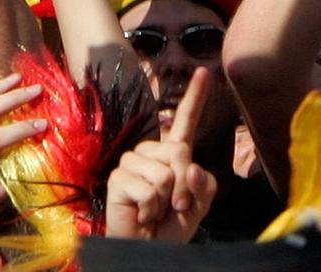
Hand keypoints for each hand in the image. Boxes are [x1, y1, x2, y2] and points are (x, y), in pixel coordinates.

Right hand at [105, 67, 216, 240]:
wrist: (146, 249)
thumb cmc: (169, 228)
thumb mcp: (197, 207)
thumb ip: (203, 185)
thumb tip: (191, 166)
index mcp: (171, 155)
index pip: (186, 123)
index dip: (196, 98)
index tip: (205, 73)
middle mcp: (150, 153)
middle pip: (179, 151)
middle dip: (184, 185)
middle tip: (174, 206)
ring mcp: (131, 163)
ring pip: (164, 173)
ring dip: (166, 200)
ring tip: (154, 210)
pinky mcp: (117, 177)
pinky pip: (148, 188)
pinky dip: (151, 207)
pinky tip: (142, 212)